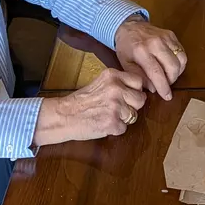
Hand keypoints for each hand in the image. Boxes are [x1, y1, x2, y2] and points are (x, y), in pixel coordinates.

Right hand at [32, 67, 146, 146]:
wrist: (64, 115)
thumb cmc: (82, 100)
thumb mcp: (101, 82)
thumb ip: (119, 83)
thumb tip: (140, 89)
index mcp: (113, 75)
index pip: (138, 81)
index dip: (135, 90)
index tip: (129, 95)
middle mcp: (116, 88)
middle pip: (140, 99)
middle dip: (132, 106)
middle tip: (118, 108)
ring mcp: (115, 106)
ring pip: (134, 115)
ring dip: (123, 118)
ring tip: (108, 115)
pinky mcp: (112, 123)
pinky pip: (124, 128)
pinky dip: (115, 129)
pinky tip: (104, 123)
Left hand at [114, 19, 186, 99]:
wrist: (129, 26)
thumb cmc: (126, 47)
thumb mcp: (125, 64)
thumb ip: (138, 76)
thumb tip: (153, 88)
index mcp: (141, 51)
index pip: (156, 72)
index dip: (163, 86)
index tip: (167, 96)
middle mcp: (155, 43)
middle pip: (172, 66)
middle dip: (172, 80)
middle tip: (165, 84)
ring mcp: (165, 37)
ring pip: (180, 59)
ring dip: (177, 71)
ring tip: (169, 75)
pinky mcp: (171, 35)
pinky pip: (182, 51)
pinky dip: (180, 62)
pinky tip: (172, 66)